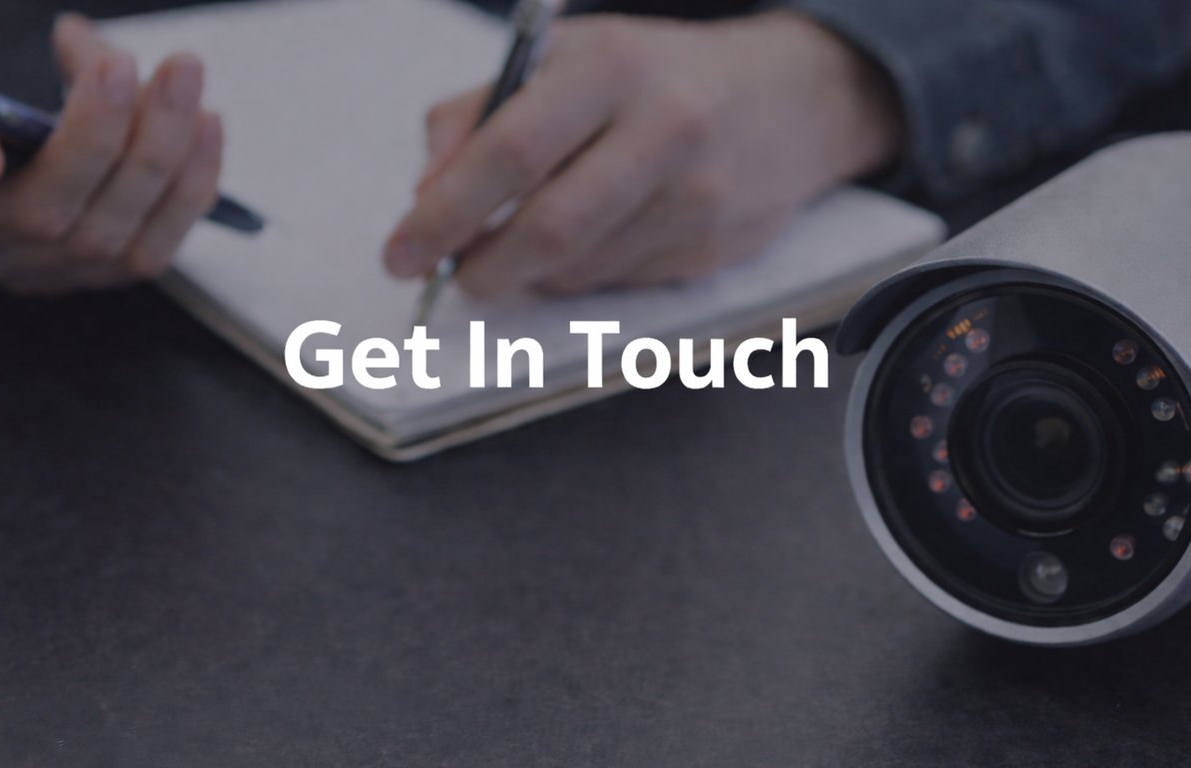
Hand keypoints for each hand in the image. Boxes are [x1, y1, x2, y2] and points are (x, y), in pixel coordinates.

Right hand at [0, 0, 223, 295]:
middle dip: (96, 137)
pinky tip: (207, 124)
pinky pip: (146, 251)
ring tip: (184, 75)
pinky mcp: (74, 275)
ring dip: (158, 154)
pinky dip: (188, 190)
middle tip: (129, 63)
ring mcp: (14, 267)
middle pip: (36, 213)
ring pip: (104, 238)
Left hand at [383, 12, 902, 297]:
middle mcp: (663, 128)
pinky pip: (616, 283)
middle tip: (454, 277)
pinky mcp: (712, 247)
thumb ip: (483, 113)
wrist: (789, 99)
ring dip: (531, 271)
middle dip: (484, 266)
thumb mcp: (568, 60)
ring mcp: (696, 195)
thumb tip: (425, 192)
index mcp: (612, 66)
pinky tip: (591, 239)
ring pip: (579, 267)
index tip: (401, 251)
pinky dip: (580, 274)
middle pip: (550, 227)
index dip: (446, 212)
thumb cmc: (654, 77)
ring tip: (523, 244)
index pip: (511, 150)